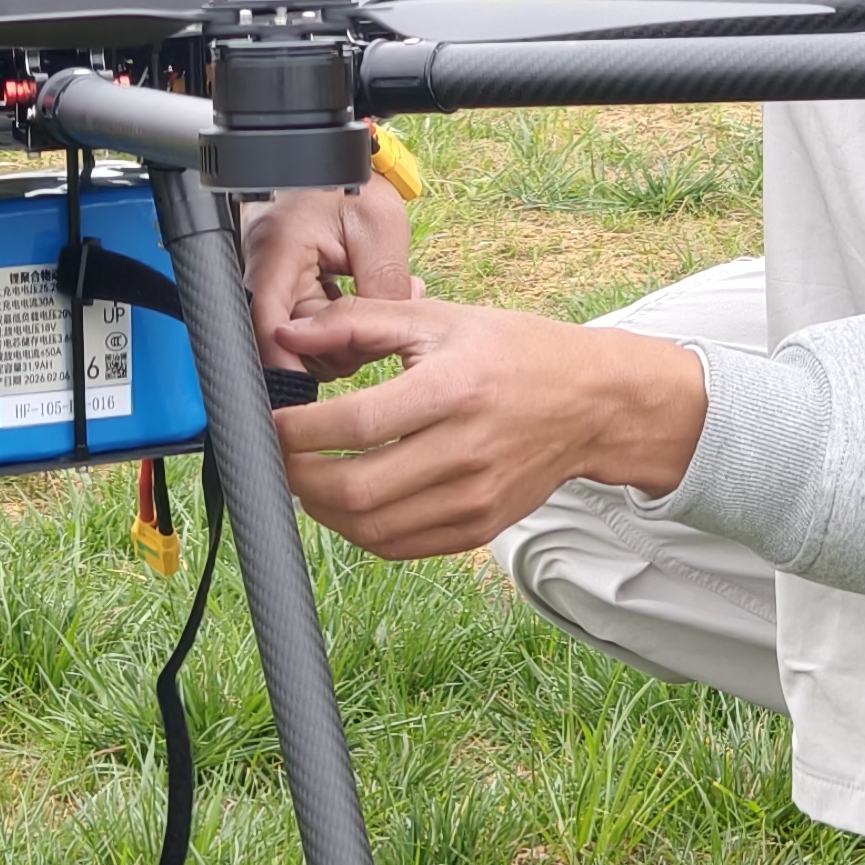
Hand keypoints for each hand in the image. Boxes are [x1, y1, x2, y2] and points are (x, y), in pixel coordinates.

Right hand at [243, 181, 415, 373]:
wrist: (343, 169)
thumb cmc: (355, 186)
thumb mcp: (381, 230)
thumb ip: (380, 290)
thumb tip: (378, 341)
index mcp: (279, 251)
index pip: (268, 326)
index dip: (289, 364)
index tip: (315, 386)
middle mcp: (264, 271)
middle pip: (285, 344)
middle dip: (335, 348)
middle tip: (376, 328)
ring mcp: (271, 283)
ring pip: (300, 342)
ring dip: (341, 337)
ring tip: (373, 305)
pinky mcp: (283, 291)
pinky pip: (306, 328)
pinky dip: (336, 327)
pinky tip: (358, 304)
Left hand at [271, 295, 708, 560]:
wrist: (593, 403)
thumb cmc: (514, 352)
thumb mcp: (440, 317)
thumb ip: (359, 322)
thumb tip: (286, 336)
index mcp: (453, 389)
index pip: (356, 424)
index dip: (297, 430)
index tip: (271, 421)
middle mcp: (464, 451)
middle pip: (356, 489)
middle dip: (297, 478)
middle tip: (278, 456)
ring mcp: (473, 498)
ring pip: (370, 529)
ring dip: (321, 510)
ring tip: (305, 479)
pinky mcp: (478, 528)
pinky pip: (399, 547)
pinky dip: (358, 530)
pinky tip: (346, 501)